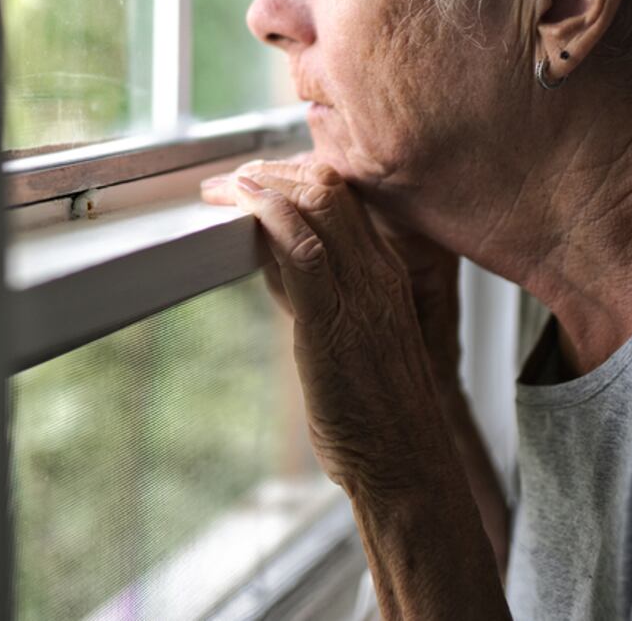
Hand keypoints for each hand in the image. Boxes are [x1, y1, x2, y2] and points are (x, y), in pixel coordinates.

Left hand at [201, 159, 450, 497]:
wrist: (406, 461)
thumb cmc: (375, 407)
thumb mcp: (349, 333)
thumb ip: (315, 289)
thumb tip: (271, 254)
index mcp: (385, 272)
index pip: (345, 198)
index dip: (298, 175)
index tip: (261, 178)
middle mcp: (377, 272)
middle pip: (331, 189)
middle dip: (276, 171)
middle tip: (234, 179)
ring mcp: (360, 292)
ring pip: (318, 204)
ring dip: (265, 184)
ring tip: (226, 187)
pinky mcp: (333, 320)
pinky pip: (303, 249)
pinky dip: (271, 214)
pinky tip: (245, 203)